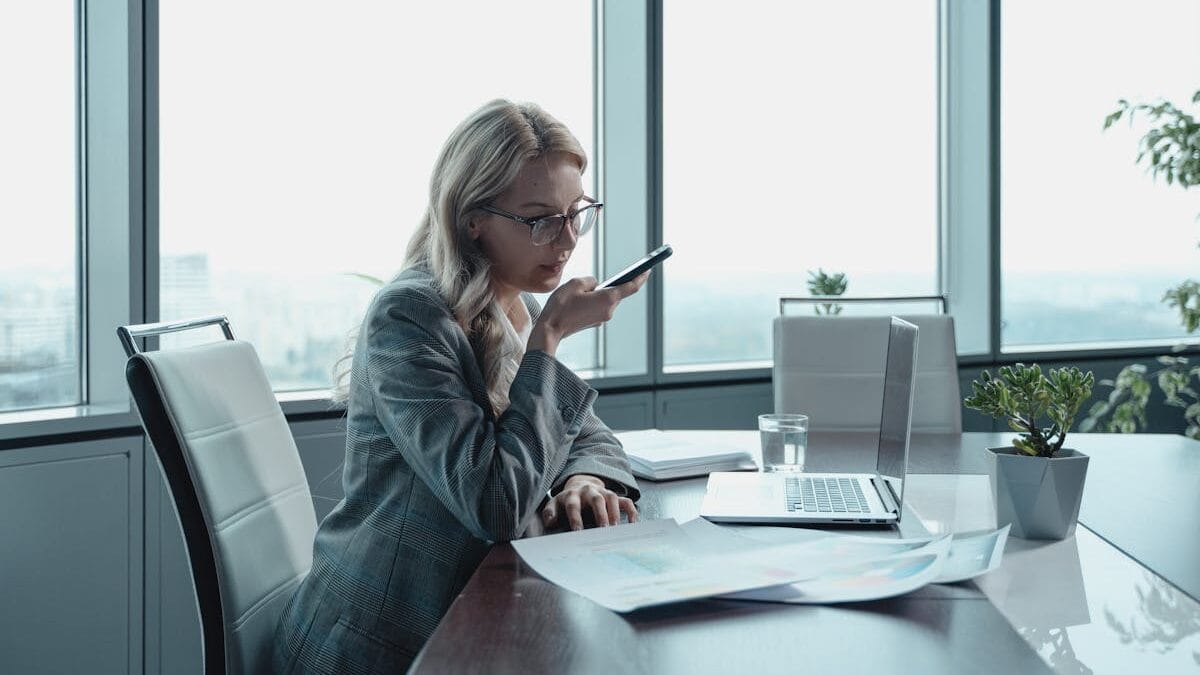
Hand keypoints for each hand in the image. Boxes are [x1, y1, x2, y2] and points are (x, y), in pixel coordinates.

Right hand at [528, 272, 649, 355]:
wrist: (550, 330)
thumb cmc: (561, 306)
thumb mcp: (575, 283)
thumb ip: (590, 280)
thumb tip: (595, 285)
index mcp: (607, 299)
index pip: (631, 286)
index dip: (641, 276)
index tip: (648, 269)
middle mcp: (609, 310)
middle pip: (617, 293)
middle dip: (615, 283)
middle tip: (619, 272)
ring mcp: (602, 318)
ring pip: (607, 300)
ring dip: (601, 292)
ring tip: (585, 288)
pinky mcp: (595, 322)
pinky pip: (599, 307)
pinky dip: (595, 300)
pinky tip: (581, 299)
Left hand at [541, 474, 638, 530]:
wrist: (580, 484)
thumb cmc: (567, 501)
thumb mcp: (554, 504)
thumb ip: (549, 513)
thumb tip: (550, 523)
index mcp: (573, 495)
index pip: (573, 506)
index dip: (575, 518)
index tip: (577, 532)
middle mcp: (589, 492)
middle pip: (596, 500)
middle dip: (600, 514)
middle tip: (603, 529)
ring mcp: (603, 492)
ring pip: (612, 498)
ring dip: (615, 512)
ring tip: (616, 528)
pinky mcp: (614, 496)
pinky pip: (625, 501)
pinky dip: (631, 511)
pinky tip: (633, 524)